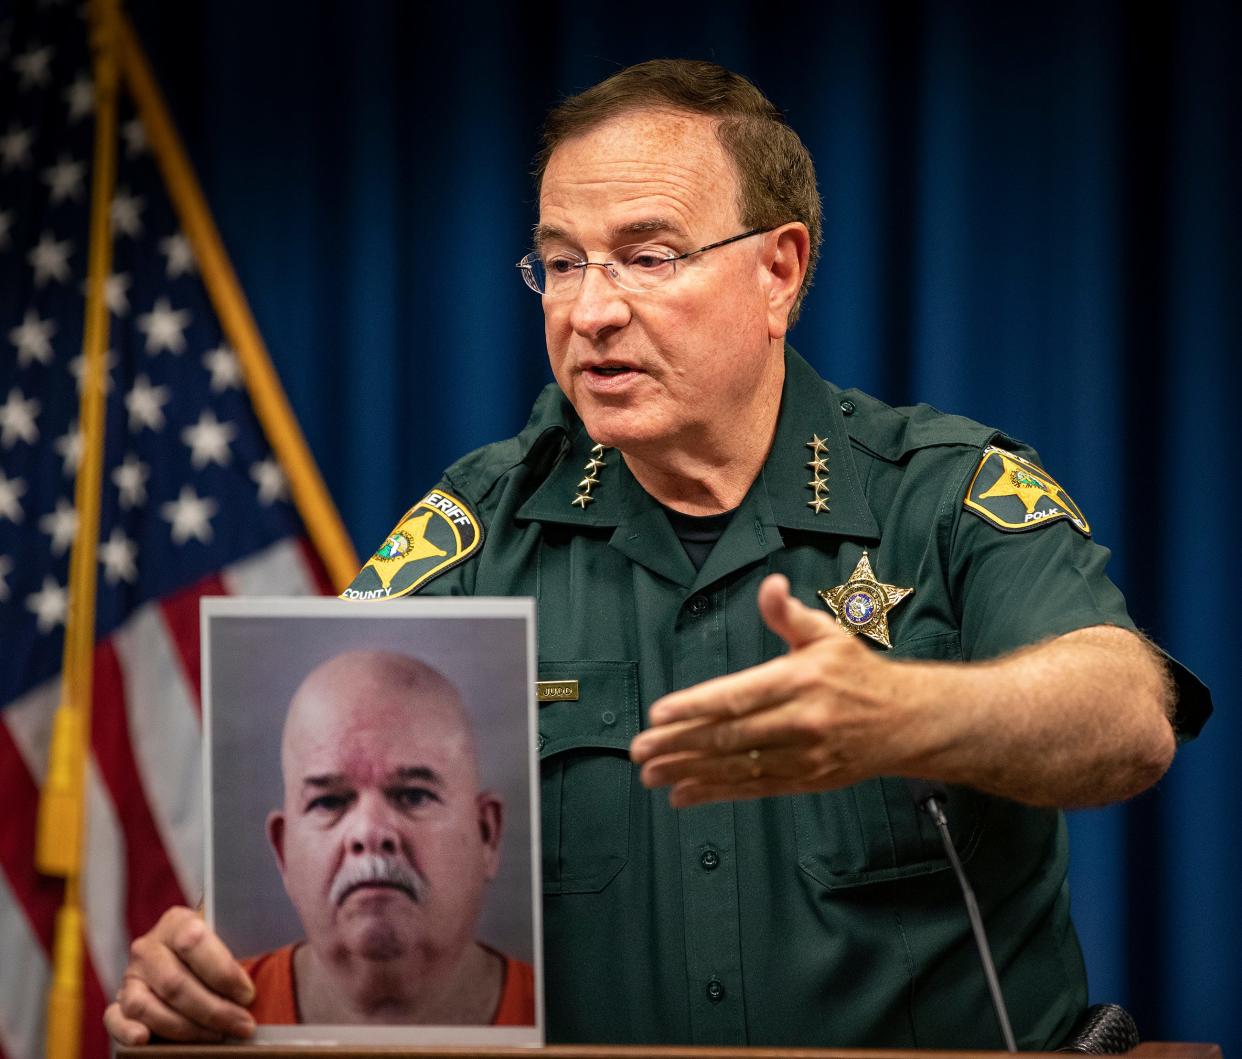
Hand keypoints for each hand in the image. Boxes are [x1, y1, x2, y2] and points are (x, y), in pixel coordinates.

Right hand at [103, 906, 255, 1044]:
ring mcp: (130, 976)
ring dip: (185, 1028)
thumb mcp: (231, 936)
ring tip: (216, 1037)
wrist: (187, 956)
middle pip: (176, 983)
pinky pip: (115, 1019)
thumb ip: (244, 942)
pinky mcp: (118, 1003)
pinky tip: (146, 1040)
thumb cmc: (218, 950)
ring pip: (147, 1006)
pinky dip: (127, 1031)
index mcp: (177, 922)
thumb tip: (277, 949)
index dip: (224, 973)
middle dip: (214, 1010)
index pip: (195, 942)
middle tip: (243, 1025)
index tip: (248, 994)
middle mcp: (148, 947)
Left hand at [630, 573, 916, 807]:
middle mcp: (801, 720)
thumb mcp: (827, 633)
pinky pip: (755, 789)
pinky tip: (683, 794)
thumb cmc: (858, 672)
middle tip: (640, 751)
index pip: (738, 696)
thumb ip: (789, 614)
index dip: (696, 706)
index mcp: (800, 680)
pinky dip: (716, 792)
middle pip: (731, 736)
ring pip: (737, 767)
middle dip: (680, 744)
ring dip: (689, 772)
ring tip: (651, 775)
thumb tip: (770, 585)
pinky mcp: (807, 780)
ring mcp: (804, 755)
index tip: (659, 714)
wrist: (908, 720)